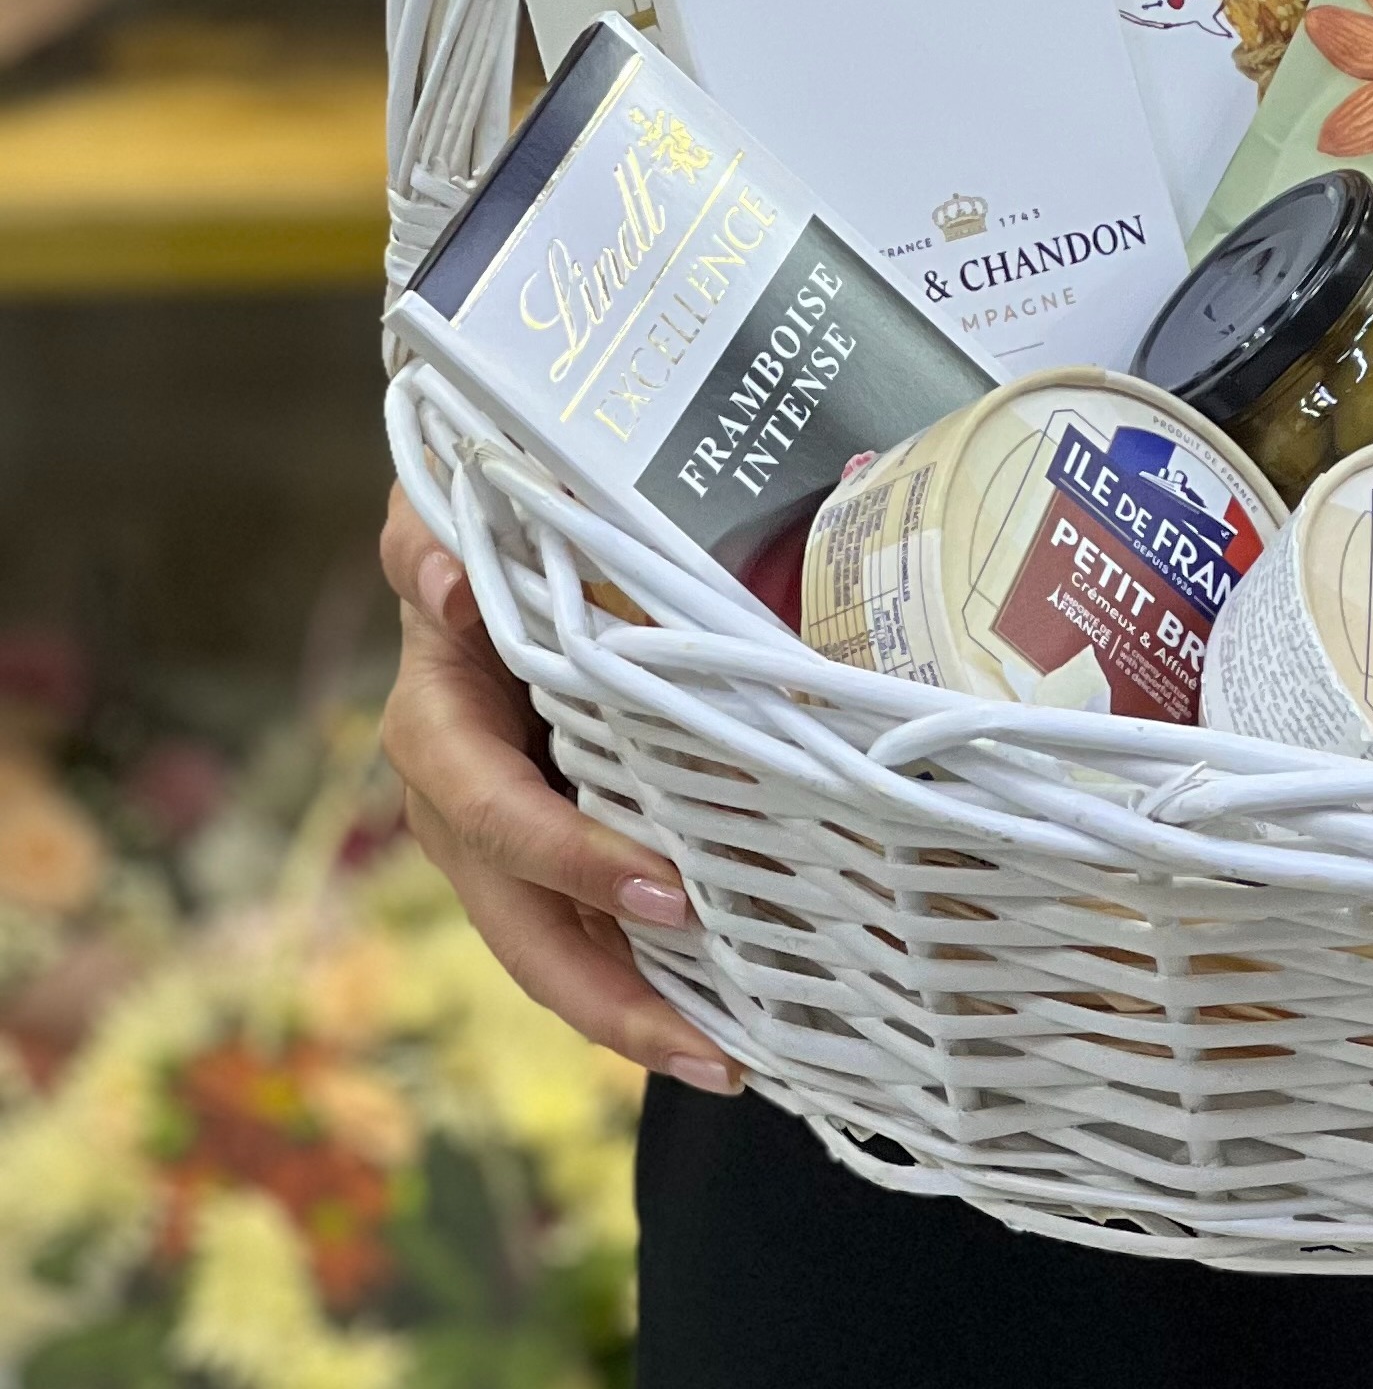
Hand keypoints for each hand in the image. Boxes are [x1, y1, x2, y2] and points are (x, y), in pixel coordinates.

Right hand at [378, 486, 738, 1092]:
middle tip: (708, 1044)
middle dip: (606, 995)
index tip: (663, 896)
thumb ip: (434, 544)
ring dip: (633, 1017)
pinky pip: (590, 932)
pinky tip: (728, 1029)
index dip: (569, 859)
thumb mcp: (448, 516)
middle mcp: (461, 803)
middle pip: (519, 927)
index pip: (496, 812)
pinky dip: (648, 985)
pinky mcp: (553, 851)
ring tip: (729, 1066)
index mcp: (439, 727)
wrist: (493, 541)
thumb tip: (446, 584)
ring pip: (553, 952)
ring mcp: (504, 843)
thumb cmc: (486, 524)